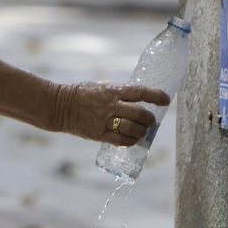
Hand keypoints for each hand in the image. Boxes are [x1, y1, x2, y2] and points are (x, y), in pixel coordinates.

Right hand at [55, 82, 169, 145]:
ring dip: (142, 131)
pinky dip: (131, 141)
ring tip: (143, 131)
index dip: (156, 96)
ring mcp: (104, 120)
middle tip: (151, 120)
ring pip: (132, 128)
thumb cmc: (82, 94)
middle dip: (150, 118)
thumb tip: (138, 98)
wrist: (60, 106)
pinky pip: (121, 141)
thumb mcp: (101, 86)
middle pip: (139, 113)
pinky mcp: (99, 134)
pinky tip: (133, 139)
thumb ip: (119, 92)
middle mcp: (110, 105)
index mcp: (112, 91)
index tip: (166, 100)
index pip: (140, 92)